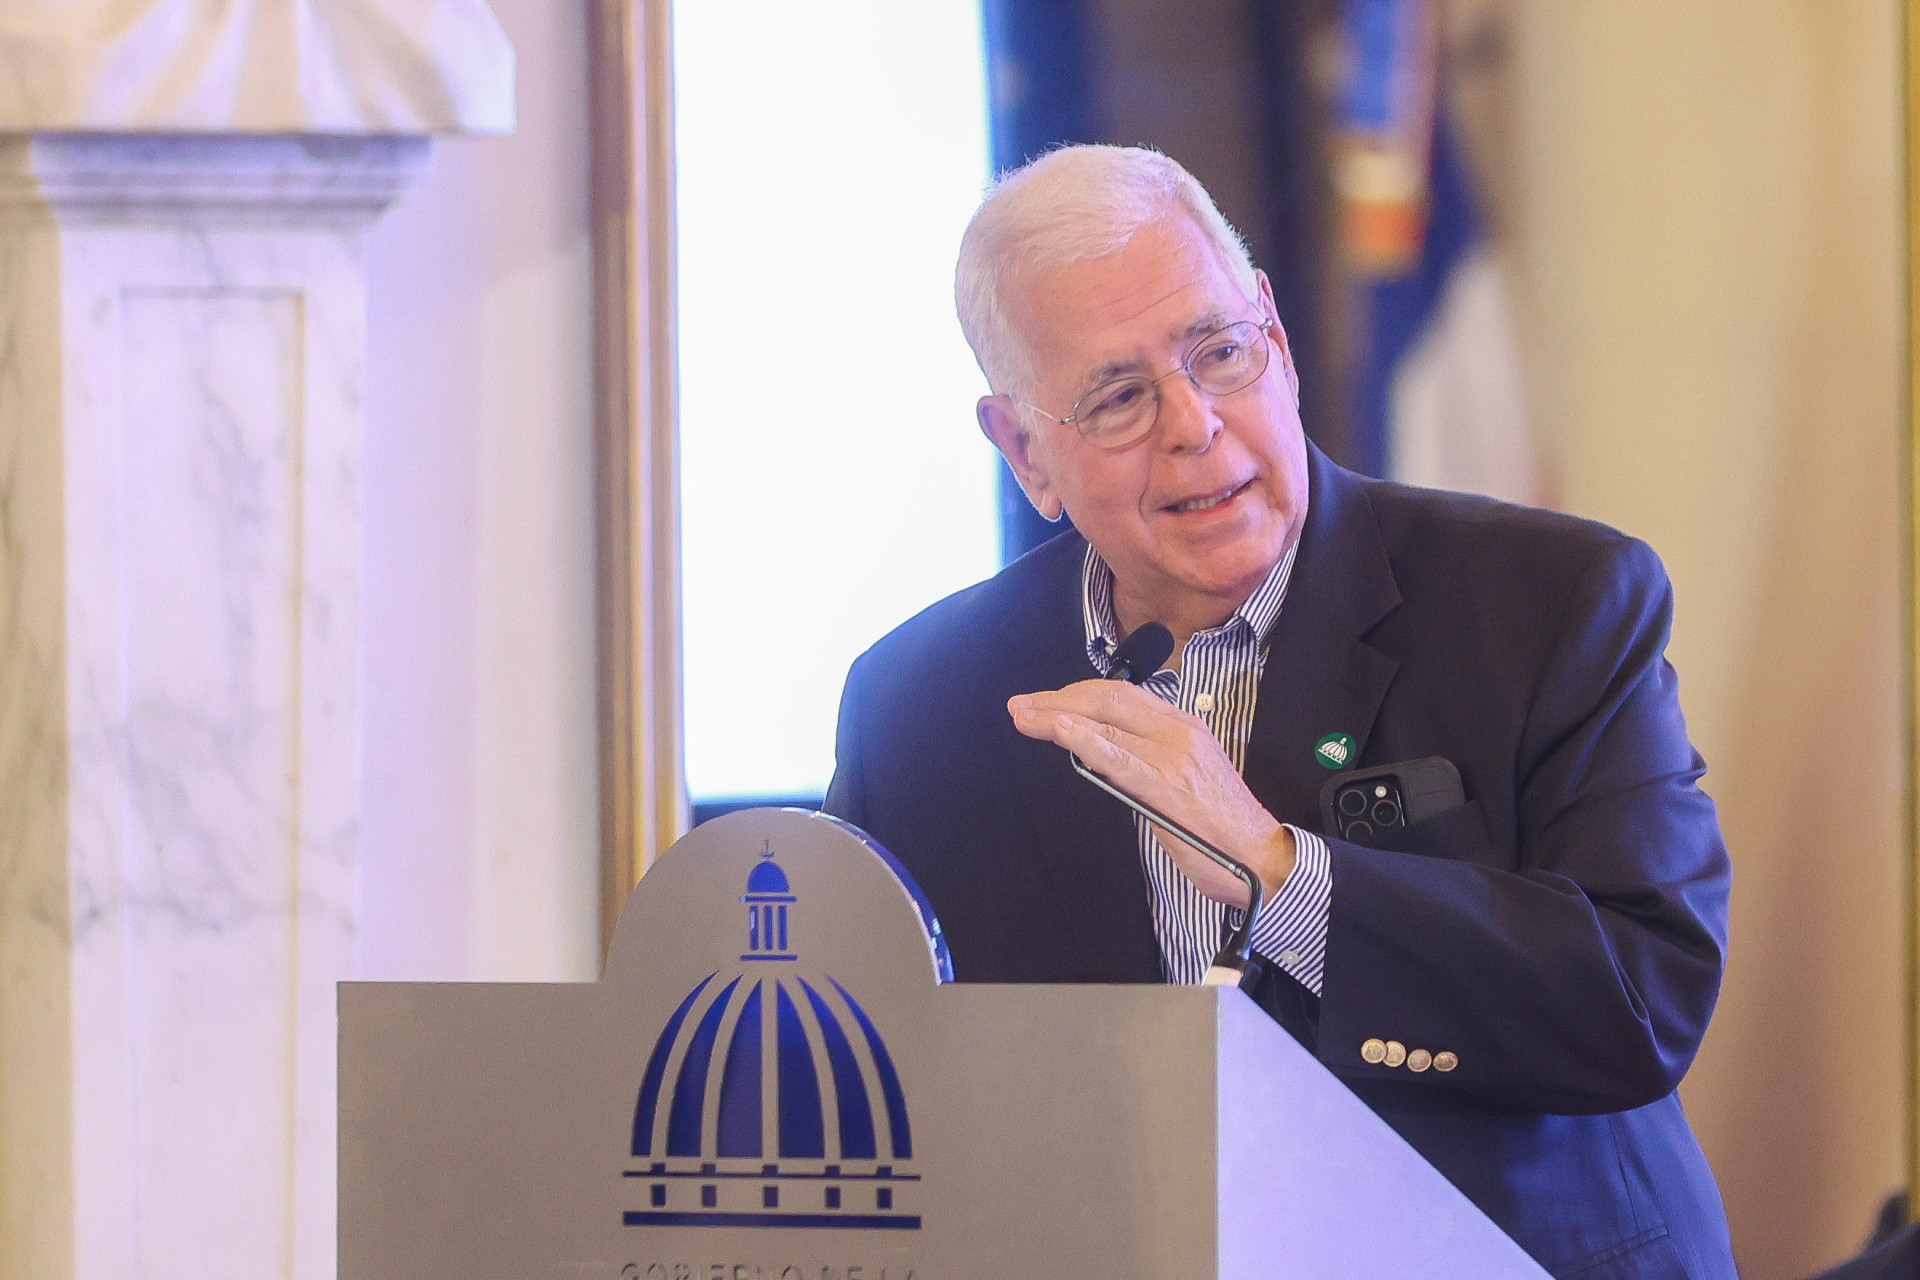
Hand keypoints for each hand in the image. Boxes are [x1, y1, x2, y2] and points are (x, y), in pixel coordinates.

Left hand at [1008, 679, 1296, 907]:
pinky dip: (1083, 740)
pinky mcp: (1166, 787)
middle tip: (1022, 705)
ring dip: (1056, 717)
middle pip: (1107, 698)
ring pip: (1106, 722)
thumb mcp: (1184, 775)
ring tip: (1023, 716)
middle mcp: (1178, 731)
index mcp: (1183, 725)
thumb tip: (1099, 752)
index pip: (1120, 694)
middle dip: (1057, 699)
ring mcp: (1173, 756)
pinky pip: (1117, 758)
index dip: (1075, 693)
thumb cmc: (1220, 824)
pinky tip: (1059, 730)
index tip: (1044, 702)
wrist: (1259, 856)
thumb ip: (1145, 758)